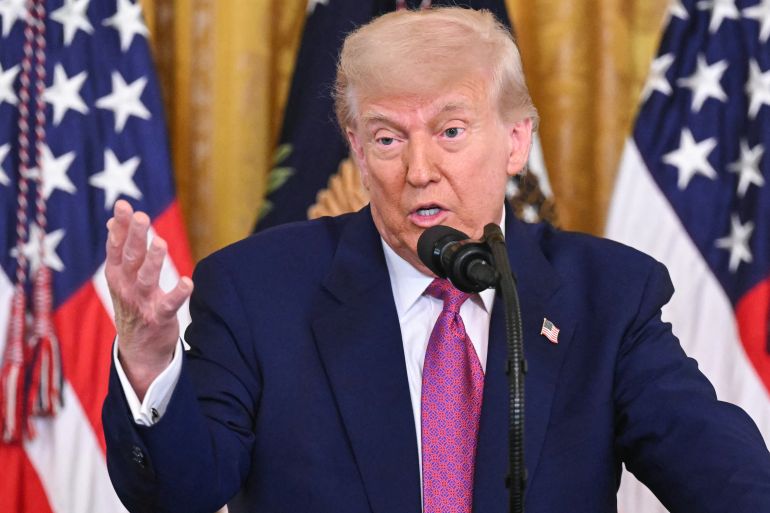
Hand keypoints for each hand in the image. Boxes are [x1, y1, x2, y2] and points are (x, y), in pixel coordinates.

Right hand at [105, 200, 192, 399]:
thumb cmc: (133, 304)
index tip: (123, 205)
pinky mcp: (159, 317)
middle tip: (141, 216)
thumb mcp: (121, 278)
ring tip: (159, 242)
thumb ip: (119, 250)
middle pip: (130, 258)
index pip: (116, 246)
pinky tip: (188, 282)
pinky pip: (169, 304)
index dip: (120, 226)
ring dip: (153, 260)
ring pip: (146, 278)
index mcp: (116, 274)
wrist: (138, 349)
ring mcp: (142, 303)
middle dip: (135, 237)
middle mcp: (126, 287)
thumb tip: (112, 221)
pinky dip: (178, 294)